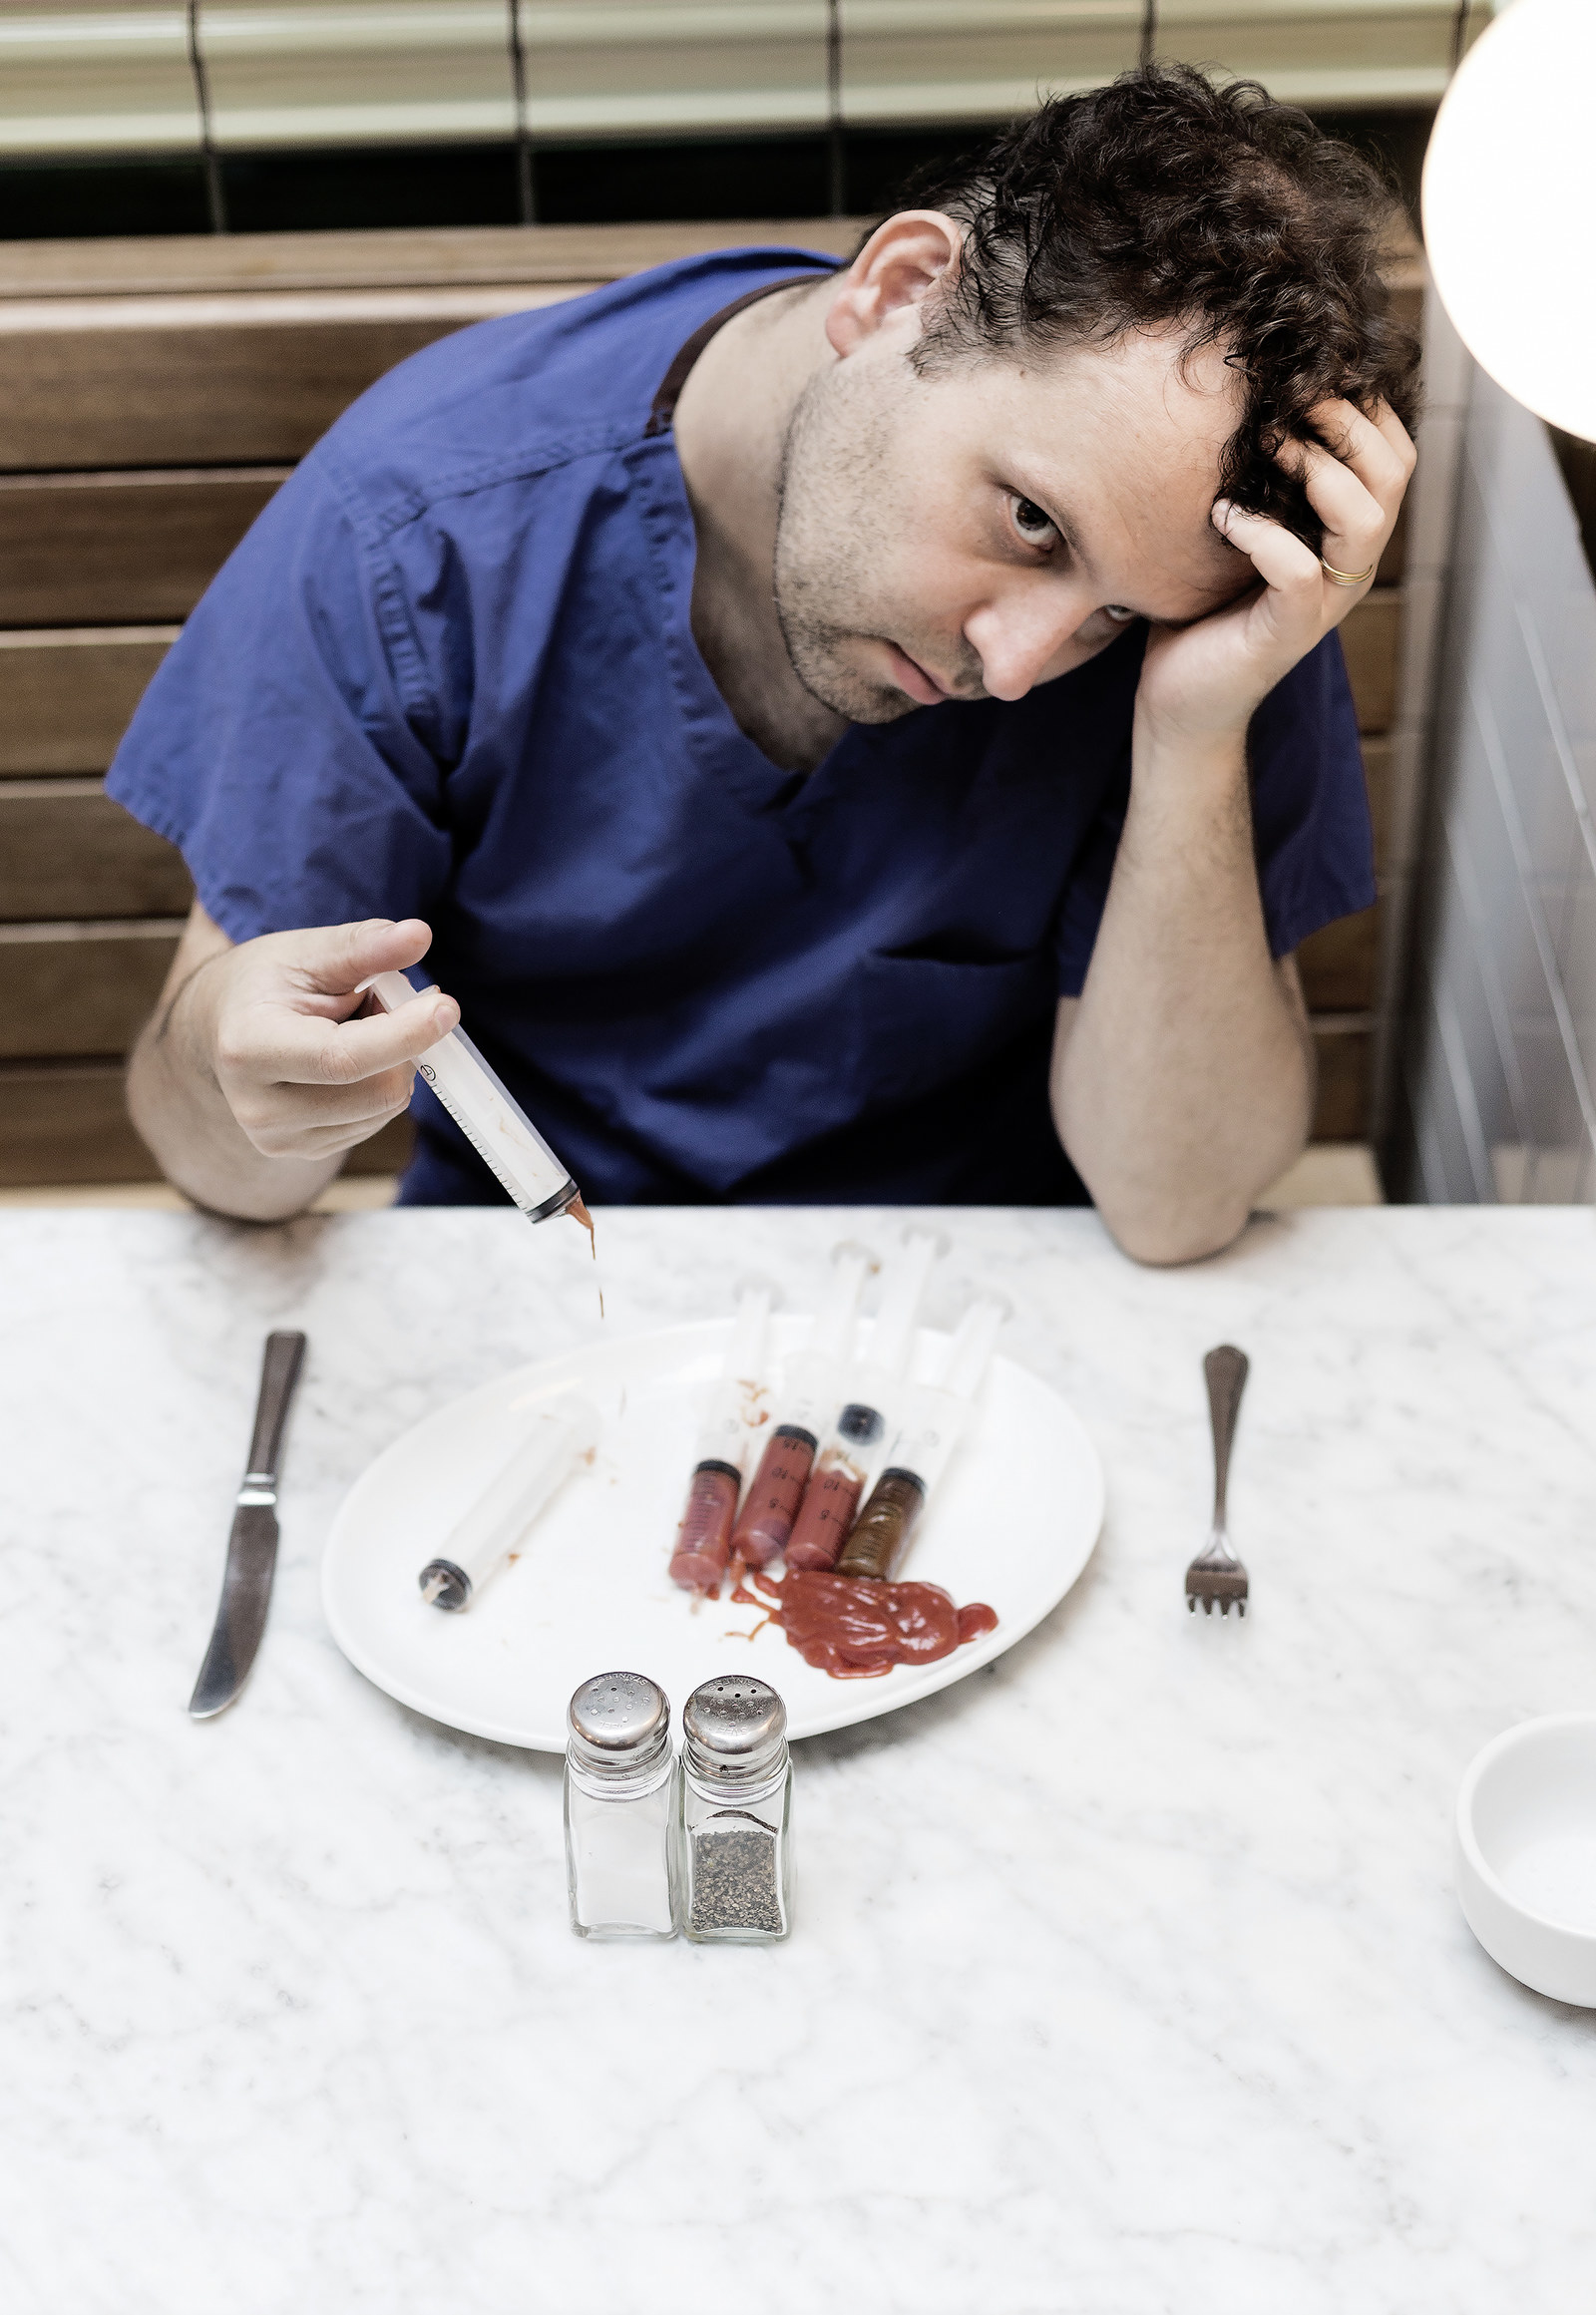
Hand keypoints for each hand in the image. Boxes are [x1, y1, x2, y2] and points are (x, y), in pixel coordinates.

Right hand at [180, 916, 458, 1163]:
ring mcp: (281, 1139)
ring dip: (393, 1062)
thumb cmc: (267, 983)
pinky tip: (349, 1061)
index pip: (342, 1058)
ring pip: (386, 1108)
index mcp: (249, 1048)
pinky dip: (381, 1083)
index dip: (403, 1035)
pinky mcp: (306, 1152)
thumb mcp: (309, 952)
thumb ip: (363, 946)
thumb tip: (419, 935)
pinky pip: (378, 1120)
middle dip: (403, 1042)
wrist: (222, 1028)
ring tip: (352, 1028)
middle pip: (378, 1092)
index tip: (445, 1007)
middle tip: (380, 1001)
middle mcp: (259, 1107)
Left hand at [1134, 397, 1416, 749]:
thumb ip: (1252, 473)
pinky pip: (1299, 572)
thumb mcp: (1232, 526)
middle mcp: (1348, 567)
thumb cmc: (1199, 608)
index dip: (1366, 404)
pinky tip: (1222, 516)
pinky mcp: (1287, 634)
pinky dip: (1262, 533)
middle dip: (1347, 421)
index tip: (1313, 372)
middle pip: (1395, 474)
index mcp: (1346, 535)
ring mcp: (1324, 603)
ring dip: (1319, 470)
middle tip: (1290, 397)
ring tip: (1266, 447)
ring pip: (1366, 521)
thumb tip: (1238, 392)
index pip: (1395, 453)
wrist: (1177, 702)